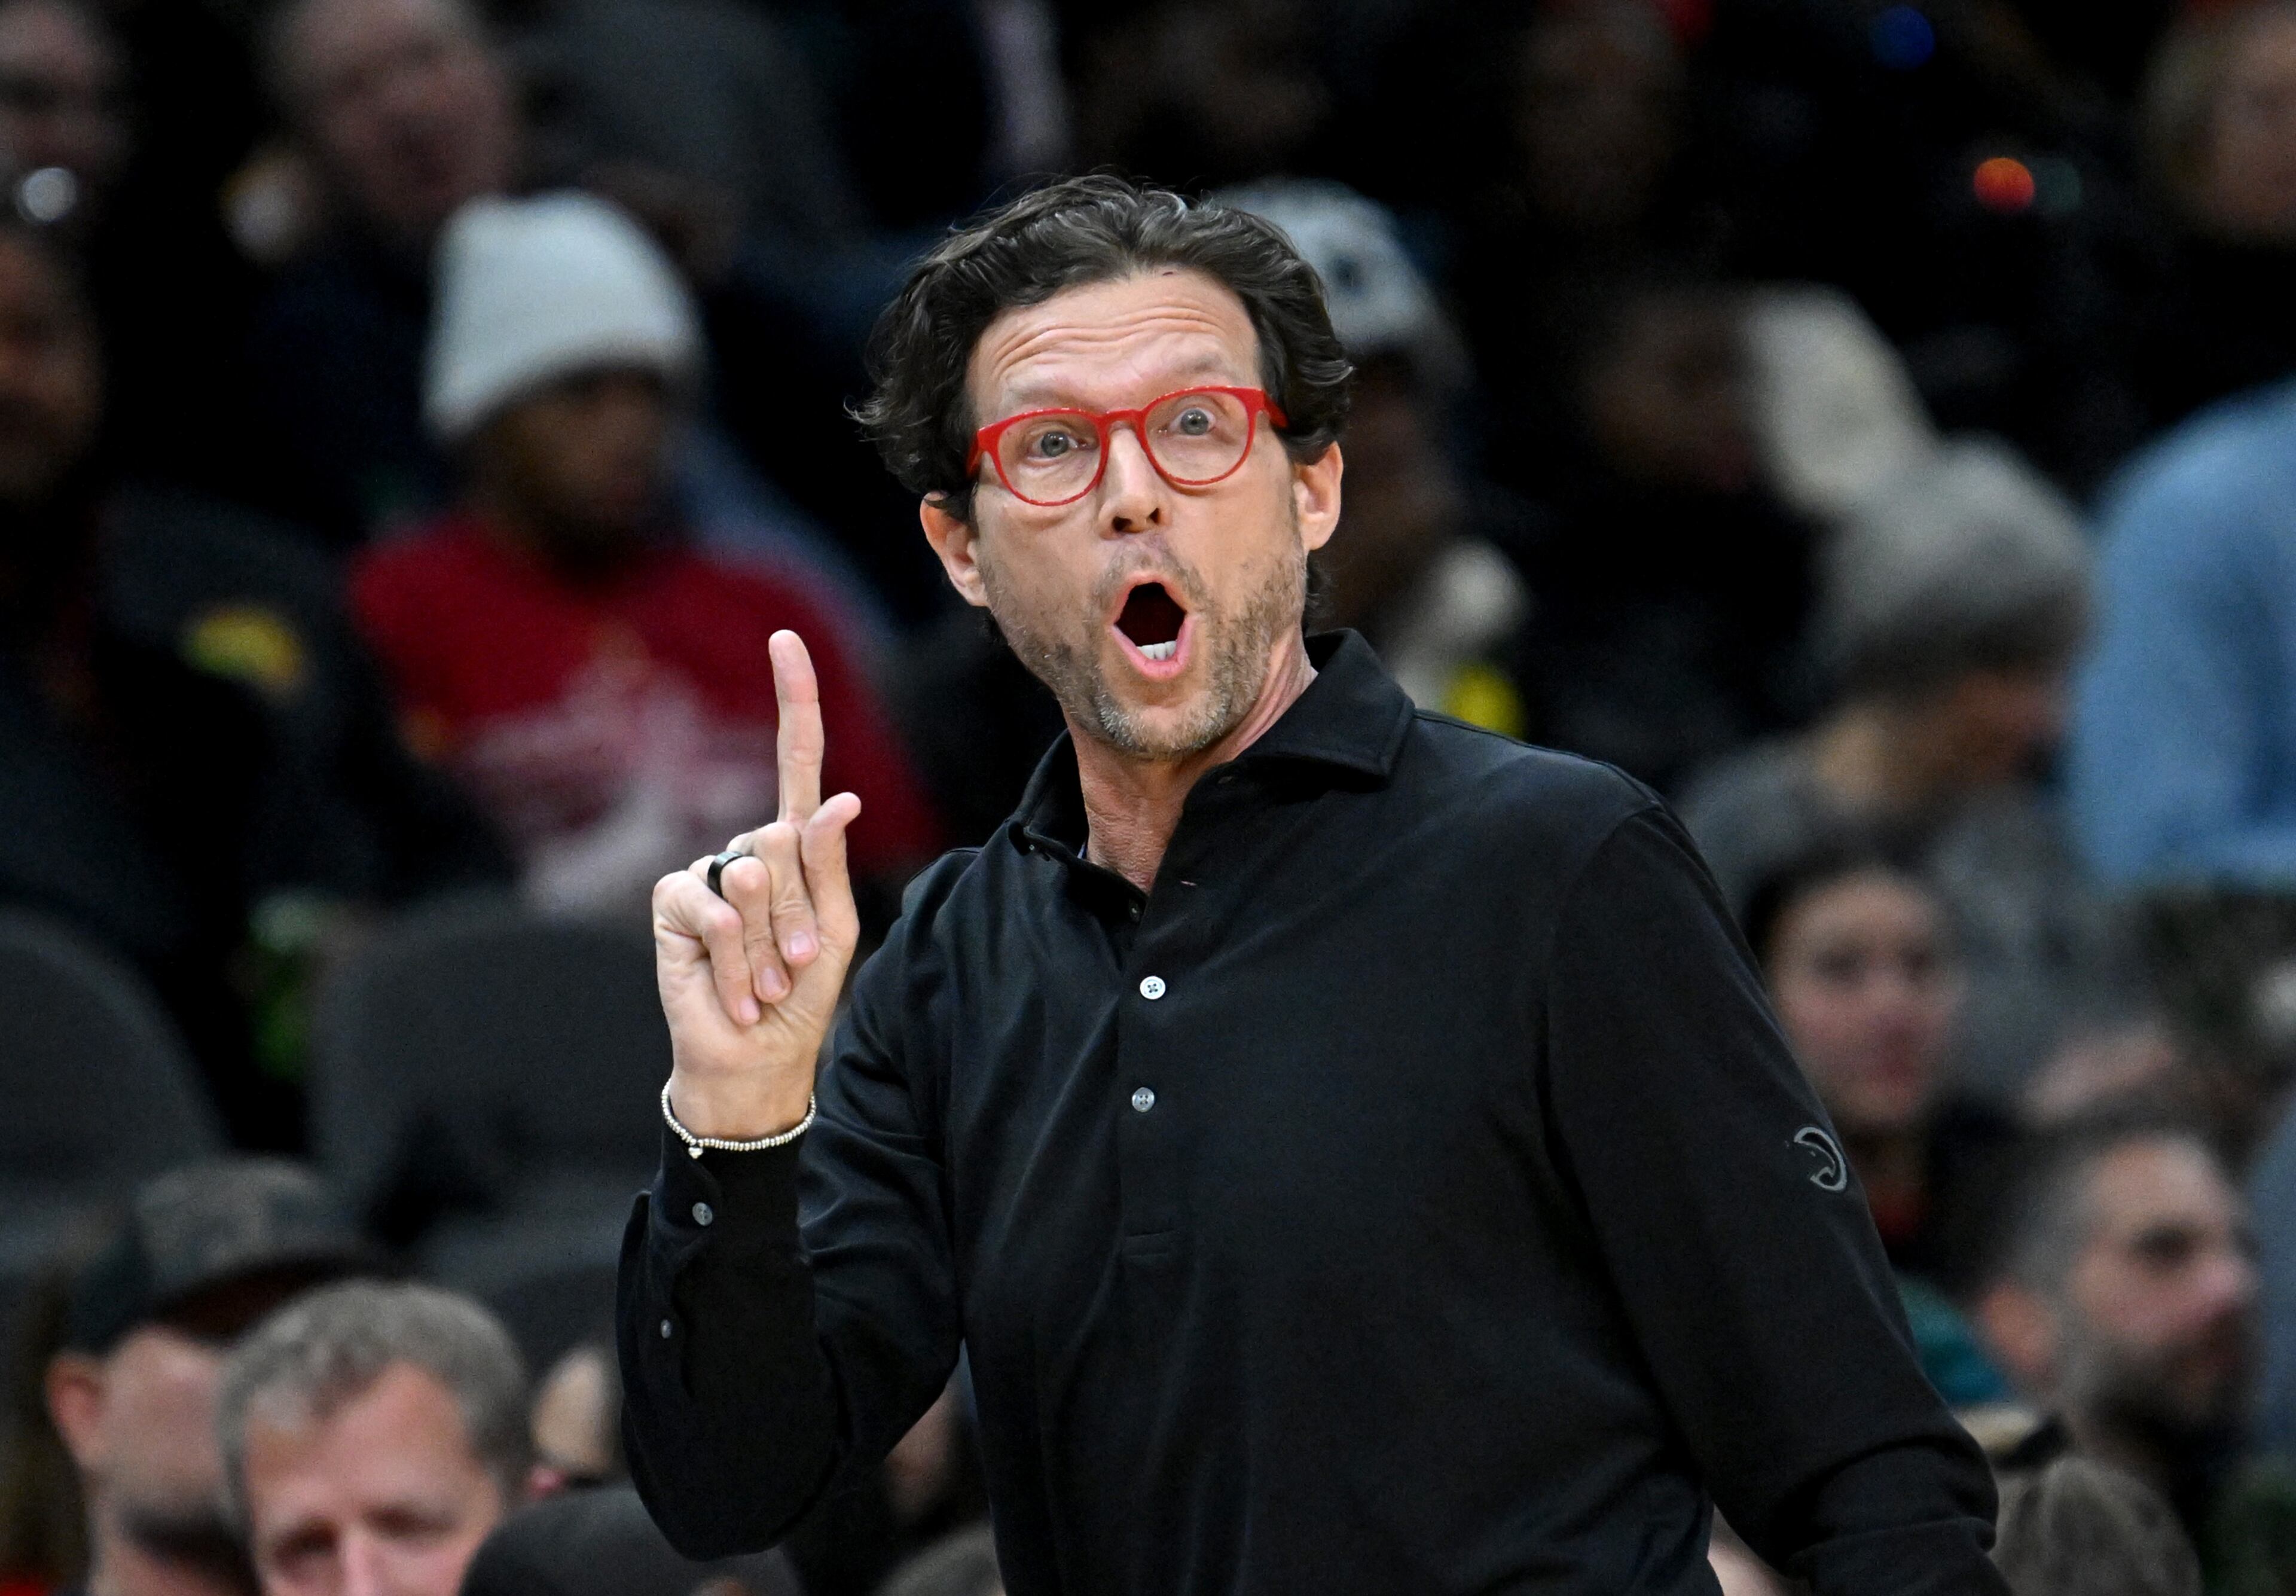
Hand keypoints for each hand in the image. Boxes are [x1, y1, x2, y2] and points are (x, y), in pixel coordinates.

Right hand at [651, 631, 862, 1137]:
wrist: (756, 1056)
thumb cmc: (801, 994)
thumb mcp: (835, 931)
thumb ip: (826, 866)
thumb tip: (836, 800)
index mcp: (794, 846)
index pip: (795, 760)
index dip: (793, 700)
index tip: (785, 640)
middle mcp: (747, 849)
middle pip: (783, 841)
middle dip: (800, 914)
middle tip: (795, 964)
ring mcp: (705, 873)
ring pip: (753, 875)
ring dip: (772, 944)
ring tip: (767, 979)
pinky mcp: (672, 902)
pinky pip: (716, 909)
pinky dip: (737, 960)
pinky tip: (734, 989)